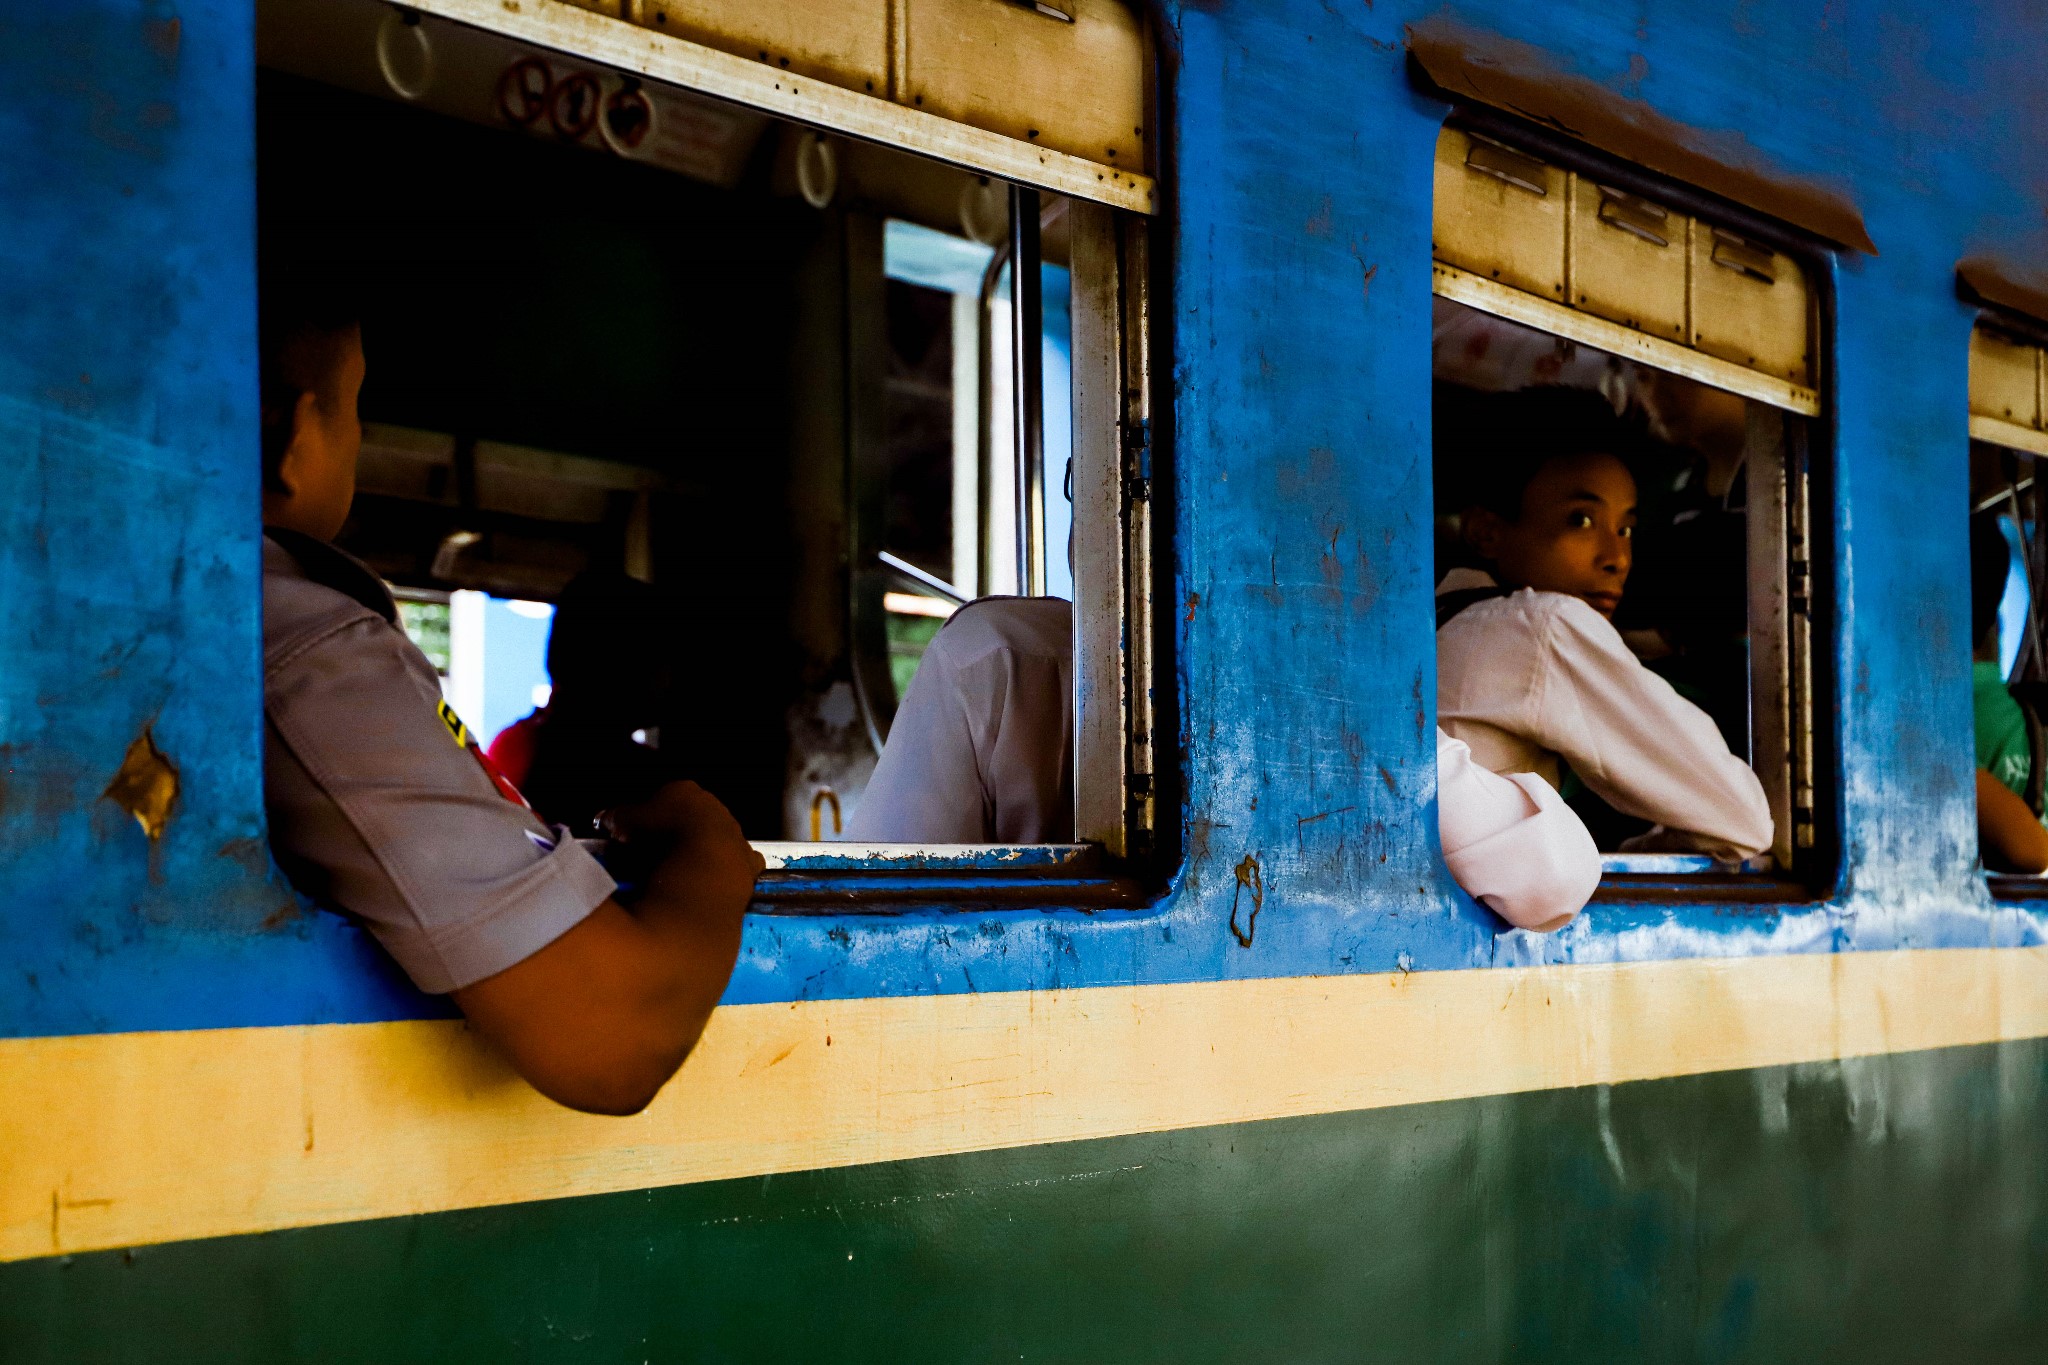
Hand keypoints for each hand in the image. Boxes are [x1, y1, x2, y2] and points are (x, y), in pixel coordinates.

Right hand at [605, 780, 764, 885]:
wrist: (704, 870)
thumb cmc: (664, 839)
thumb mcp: (626, 824)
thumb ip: (617, 818)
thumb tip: (606, 819)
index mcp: (685, 792)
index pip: (664, 798)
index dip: (647, 816)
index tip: (633, 834)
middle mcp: (715, 809)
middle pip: (692, 819)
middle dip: (675, 834)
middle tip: (653, 855)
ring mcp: (735, 835)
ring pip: (716, 841)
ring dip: (699, 854)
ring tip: (677, 873)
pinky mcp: (748, 864)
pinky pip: (736, 867)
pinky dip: (723, 875)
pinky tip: (706, 887)